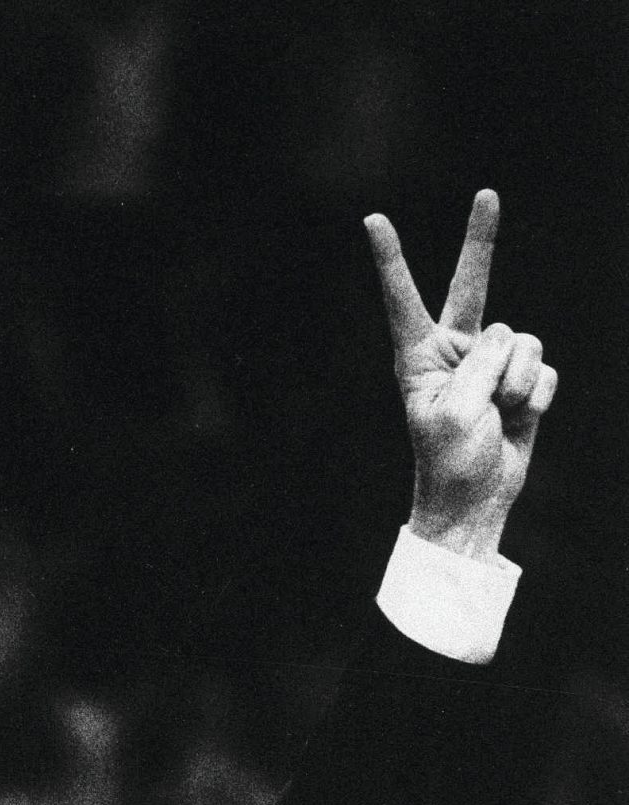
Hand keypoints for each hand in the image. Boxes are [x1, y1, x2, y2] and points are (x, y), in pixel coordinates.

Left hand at [364, 190, 555, 558]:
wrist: (476, 500)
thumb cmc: (450, 461)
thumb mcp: (455, 411)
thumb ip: (480, 365)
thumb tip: (509, 343)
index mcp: (418, 357)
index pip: (404, 299)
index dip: (391, 260)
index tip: (373, 220)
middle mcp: (454, 351)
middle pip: (471, 285)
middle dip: (480, 240)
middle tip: (487, 193)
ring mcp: (490, 363)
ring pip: (520, 339)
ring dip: (517, 380)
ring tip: (500, 411)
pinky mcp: (521, 379)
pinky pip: (542, 367)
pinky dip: (536, 394)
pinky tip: (518, 417)